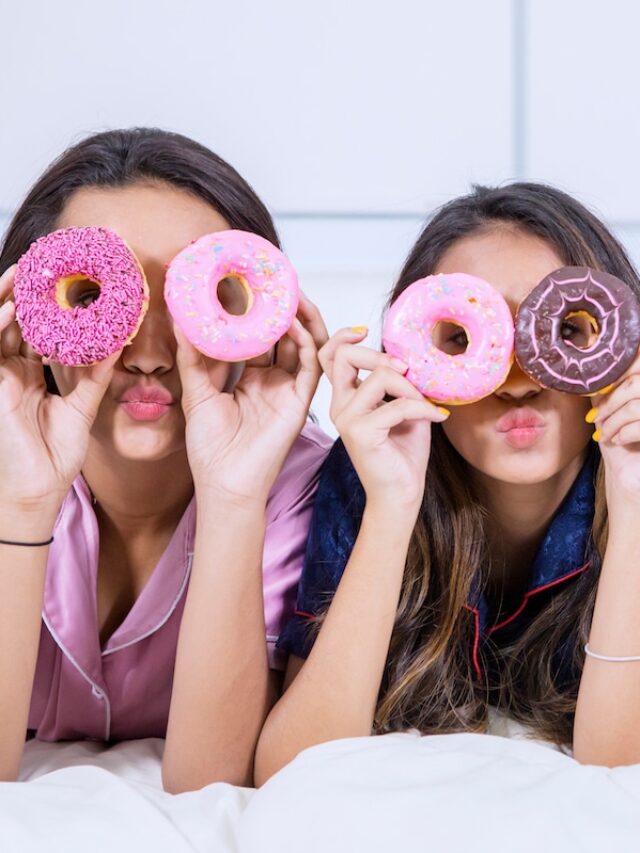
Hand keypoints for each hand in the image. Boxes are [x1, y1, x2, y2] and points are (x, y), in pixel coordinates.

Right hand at [0, 265, 120, 512]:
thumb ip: (96, 374)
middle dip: (24, 294)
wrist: (38, 490)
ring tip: (20, 274)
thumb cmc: (55, 454)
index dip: (46, 306)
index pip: (37, 331)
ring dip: (5, 300)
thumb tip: (119, 344)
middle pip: (15, 323)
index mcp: (32, 374)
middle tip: (40, 266)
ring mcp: (0, 378)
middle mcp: (13, 371)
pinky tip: (9, 310)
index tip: (63, 281)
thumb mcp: (82, 406)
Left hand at [174, 293, 326, 502]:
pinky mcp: (300, 402)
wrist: (223, 483)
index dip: (258, 310)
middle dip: (285, 307)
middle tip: (277, 279)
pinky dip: (307, 343)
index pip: (259, 336)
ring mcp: (288, 390)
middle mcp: (273, 380)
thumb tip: (180, 319)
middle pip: (286, 335)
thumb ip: (192, 356)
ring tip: (292, 293)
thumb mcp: (196, 393)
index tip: (250, 282)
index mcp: (250, 378)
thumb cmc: (210, 448)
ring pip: (305, 345)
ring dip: (302, 318)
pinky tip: (294, 324)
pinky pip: (311, 366)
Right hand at [319, 327, 448, 509]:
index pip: (330, 356)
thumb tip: (412, 357)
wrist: (401, 494)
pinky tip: (436, 417)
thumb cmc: (403, 454)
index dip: (344, 336)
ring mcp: (346, 419)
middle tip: (409, 371)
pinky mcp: (360, 433)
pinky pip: (397, 405)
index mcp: (346, 397)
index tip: (367, 332)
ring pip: (379, 376)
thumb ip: (400, 383)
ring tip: (426, 403)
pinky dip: (422, 408)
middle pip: (346, 355)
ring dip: (411, 387)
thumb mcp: (404, 408)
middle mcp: (340, 406)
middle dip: (382, 355)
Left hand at [591, 352, 639, 503]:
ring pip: (636, 406)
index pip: (638, 361)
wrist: (628, 475)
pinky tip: (616, 440)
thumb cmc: (619, 437)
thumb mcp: (610, 406)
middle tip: (595, 418)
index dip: (619, 371)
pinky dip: (623, 433)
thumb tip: (590, 362)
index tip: (597, 389)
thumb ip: (607, 384)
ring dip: (613, 420)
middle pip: (636, 383)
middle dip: (610, 402)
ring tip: (603, 433)